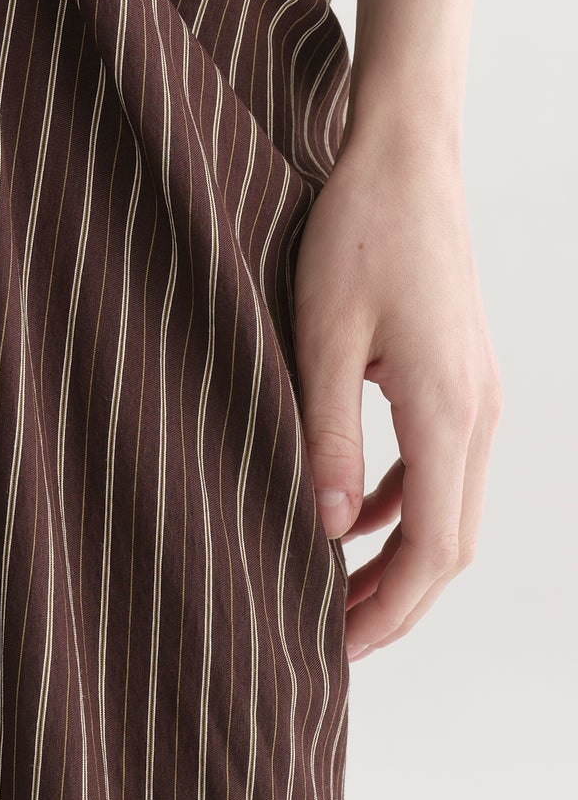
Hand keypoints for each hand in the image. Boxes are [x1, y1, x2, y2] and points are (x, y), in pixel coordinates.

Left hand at [292, 109, 500, 661]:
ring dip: (400, 557)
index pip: (430, 550)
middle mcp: (478, 413)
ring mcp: (477, 392)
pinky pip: (442, 465)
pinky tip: (350, 510)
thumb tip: (324, 529)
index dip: (386, 610)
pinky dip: (402, 504)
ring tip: (336, 588)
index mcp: (447, 412)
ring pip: (450, 508)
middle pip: (449, 543)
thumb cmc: (357, 228)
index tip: (333, 645)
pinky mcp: (460, 372)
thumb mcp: (321, 332)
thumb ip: (324, 434)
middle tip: (329, 637)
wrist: (403, 154)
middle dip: (395, 601)